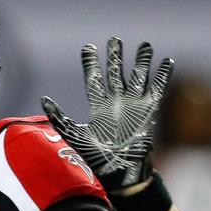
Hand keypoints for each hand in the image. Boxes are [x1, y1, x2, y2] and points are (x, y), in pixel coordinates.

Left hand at [41, 38, 172, 193]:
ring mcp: (133, 105)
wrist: (120, 170)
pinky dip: (162, 76)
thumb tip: (43, 99)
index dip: (91, 63)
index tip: (89, 47)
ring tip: (145, 45)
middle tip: (115, 39)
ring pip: (138, 77)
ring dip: (142, 61)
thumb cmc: (97, 157)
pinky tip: (167, 62)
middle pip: (116, 73)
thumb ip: (59, 117)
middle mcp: (116, 102)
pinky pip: (157, 89)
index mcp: (99, 106)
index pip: (94, 78)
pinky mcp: (148, 111)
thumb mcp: (74, 135)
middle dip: (116, 56)